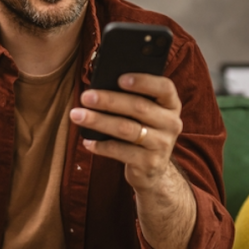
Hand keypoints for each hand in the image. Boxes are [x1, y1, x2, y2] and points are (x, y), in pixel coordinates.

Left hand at [70, 73, 183, 193]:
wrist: (153, 169)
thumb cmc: (143, 130)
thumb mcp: (147, 114)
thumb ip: (133, 98)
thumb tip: (100, 86)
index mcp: (171, 105)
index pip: (164, 87)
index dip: (143, 81)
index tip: (120, 79)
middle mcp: (171, 123)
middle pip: (139, 107)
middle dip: (109, 100)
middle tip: (85, 97)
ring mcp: (162, 144)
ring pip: (127, 129)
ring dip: (99, 121)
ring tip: (77, 115)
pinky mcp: (149, 163)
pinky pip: (120, 151)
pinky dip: (101, 146)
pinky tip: (87, 141)